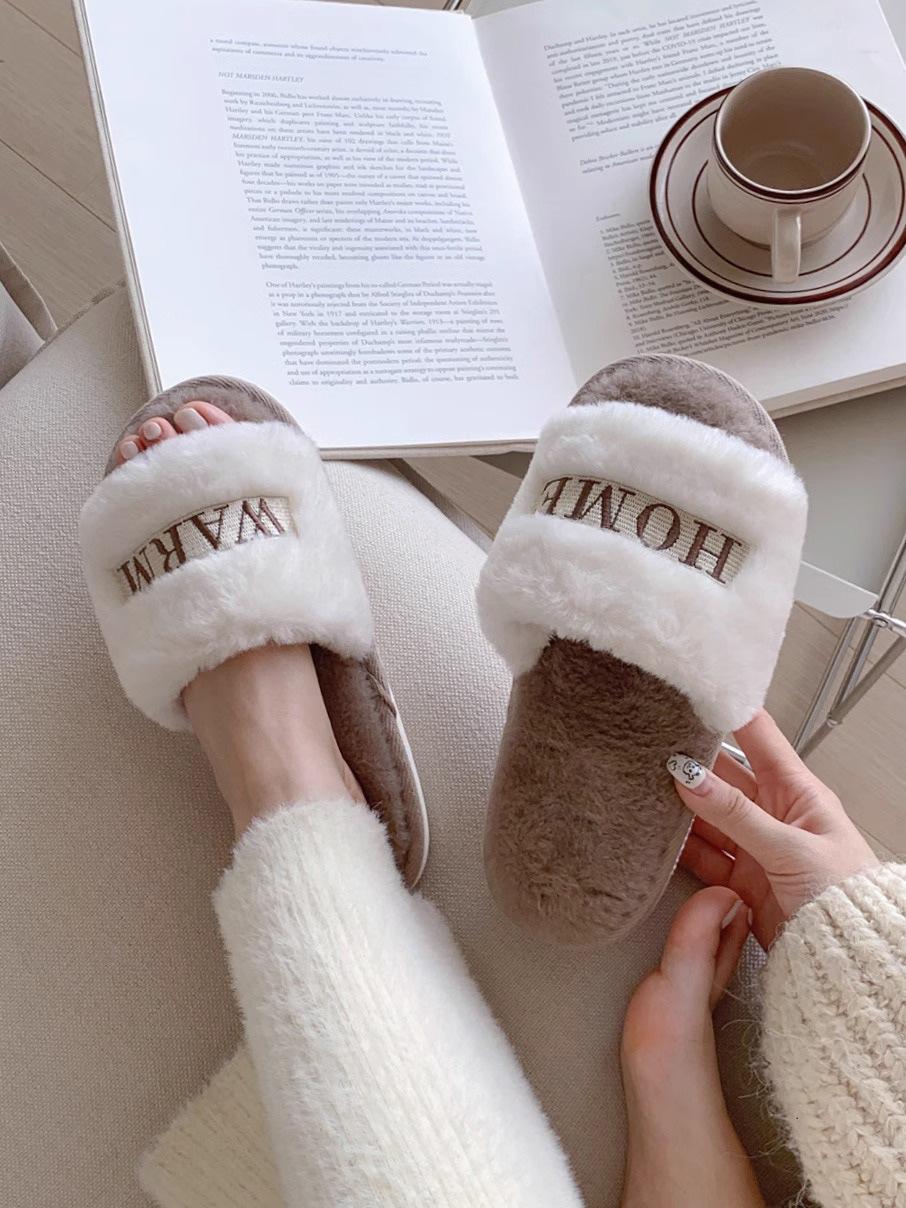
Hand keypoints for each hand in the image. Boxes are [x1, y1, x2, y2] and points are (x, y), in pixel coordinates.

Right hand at [667, 710, 878, 948]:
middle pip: (724, 776)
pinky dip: (680, 847)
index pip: (759, 737)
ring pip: (708, 816)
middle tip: (653, 747)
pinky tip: (659, 834)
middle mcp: (774, 814)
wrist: (846, 958)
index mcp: (798, 792)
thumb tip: (691, 777)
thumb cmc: (844, 897)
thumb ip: (737, 814)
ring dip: (681, 806)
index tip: (694, 695)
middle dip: (691, 762)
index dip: (728, 712)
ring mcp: (755, 847)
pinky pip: (702, 855)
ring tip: (646, 788)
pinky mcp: (739, 880)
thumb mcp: (790, 848)